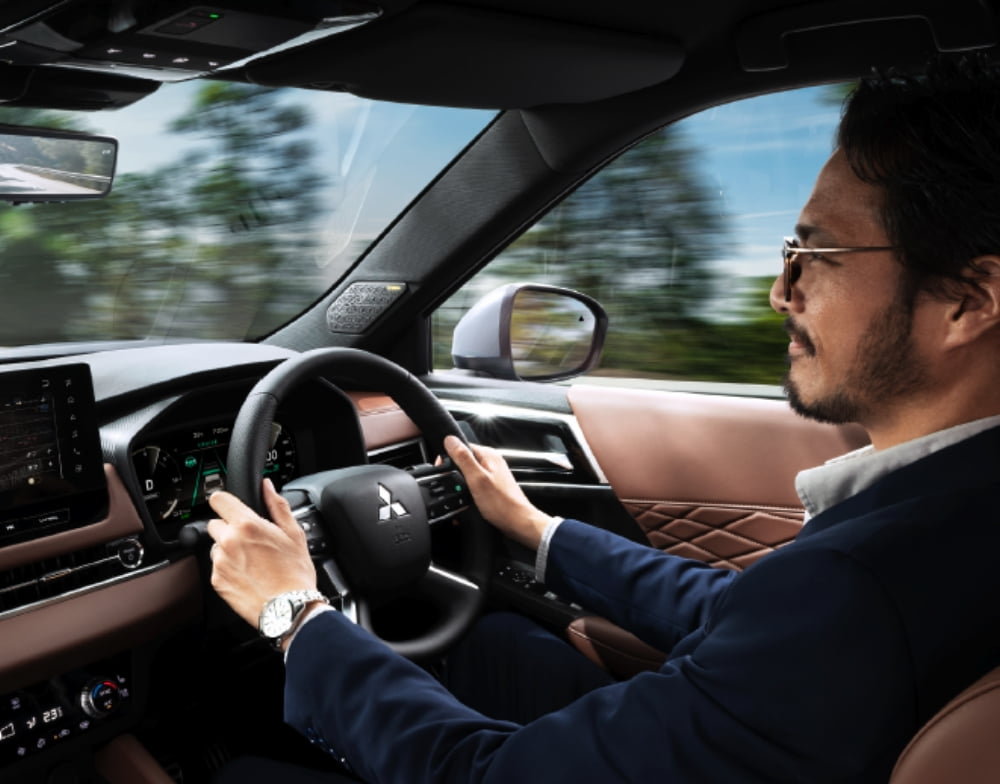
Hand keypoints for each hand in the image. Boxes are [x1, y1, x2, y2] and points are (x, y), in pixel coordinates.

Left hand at [206, 478, 317, 627]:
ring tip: (251, 560)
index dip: (225, 501)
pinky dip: (228, 568)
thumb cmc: (295, 573)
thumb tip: (267, 486)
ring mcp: (220, 563)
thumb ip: (277, 505)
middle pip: (215, 523)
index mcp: (247, 525)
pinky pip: (217, 566)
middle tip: (251, 540)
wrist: (289, 608)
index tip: (231, 506)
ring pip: (216, 546)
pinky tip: (248, 574)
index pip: (218, 500)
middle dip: (230, 527)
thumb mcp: (293, 533)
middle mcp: (228, 542)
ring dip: (228, 548)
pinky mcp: (217, 582)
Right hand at [444, 435, 555, 549]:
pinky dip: (468, 493)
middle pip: (464, 461)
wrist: (518, 522)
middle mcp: (491, 462)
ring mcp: (492, 475)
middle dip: (455, 473)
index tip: (444, 469)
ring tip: (463, 497)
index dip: (449, 457)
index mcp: (488, 455)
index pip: (462, 446)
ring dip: (461, 485)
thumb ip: (463, 458)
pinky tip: (468, 503)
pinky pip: (474, 485)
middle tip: (453, 487)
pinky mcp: (492, 487)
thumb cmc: (502, 504)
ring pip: (468, 474)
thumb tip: (450, 440)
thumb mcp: (477, 479)